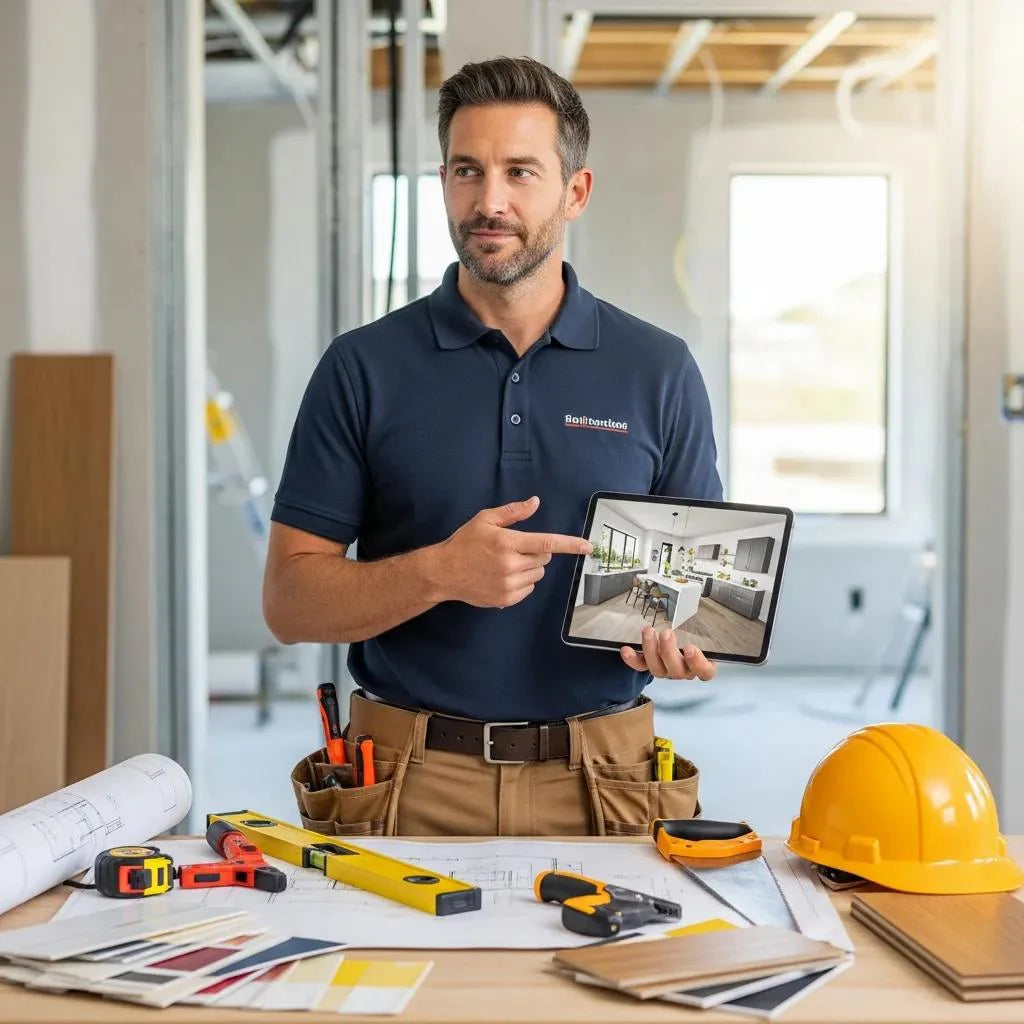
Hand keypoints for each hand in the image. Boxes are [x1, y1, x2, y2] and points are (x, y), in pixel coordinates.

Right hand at [430, 496, 591, 608]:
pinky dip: (523, 582)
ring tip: (507, 563)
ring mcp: (508, 584)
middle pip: (544, 558)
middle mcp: (510, 565)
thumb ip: (513, 511)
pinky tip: (503, 576)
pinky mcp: (506, 599)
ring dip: (530, 567)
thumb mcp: (485, 519)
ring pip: (538, 574)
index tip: (588, 547)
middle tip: (516, 548)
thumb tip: (535, 502)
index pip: (547, 543)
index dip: (570, 544)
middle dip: (537, 552)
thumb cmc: (464, 542)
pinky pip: (529, 588)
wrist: (443, 572)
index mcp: (507, 542)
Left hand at [620, 628, 715, 679]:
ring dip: (651, 650)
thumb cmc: (694, 636)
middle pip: (677, 670)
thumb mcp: (704, 631)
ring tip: (648, 631)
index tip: (690, 648)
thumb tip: (710, 604)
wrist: (679, 642)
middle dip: (669, 651)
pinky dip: (632, 659)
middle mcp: (683, 671)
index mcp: (701, 665)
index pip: (705, 671)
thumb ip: (706, 625)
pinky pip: (641, 666)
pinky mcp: (650, 667)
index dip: (698, 662)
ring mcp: (666, 670)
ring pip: (657, 668)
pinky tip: (626, 649)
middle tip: (666, 633)